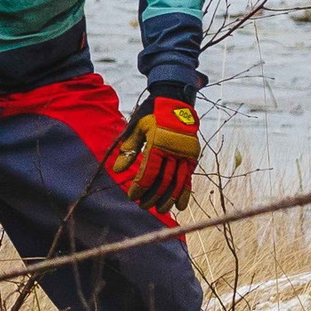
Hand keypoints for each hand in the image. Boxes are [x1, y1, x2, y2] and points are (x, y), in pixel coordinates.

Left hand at [110, 92, 198, 213]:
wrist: (176, 101)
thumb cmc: (152, 114)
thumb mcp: (137, 127)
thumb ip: (129, 148)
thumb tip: (117, 170)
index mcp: (158, 142)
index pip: (148, 172)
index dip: (140, 187)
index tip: (132, 197)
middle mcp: (174, 150)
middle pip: (163, 180)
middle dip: (152, 196)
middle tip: (142, 206)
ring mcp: (185, 154)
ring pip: (177, 182)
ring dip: (168, 199)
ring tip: (160, 210)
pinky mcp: (192, 156)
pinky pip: (188, 178)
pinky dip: (184, 193)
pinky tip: (179, 206)